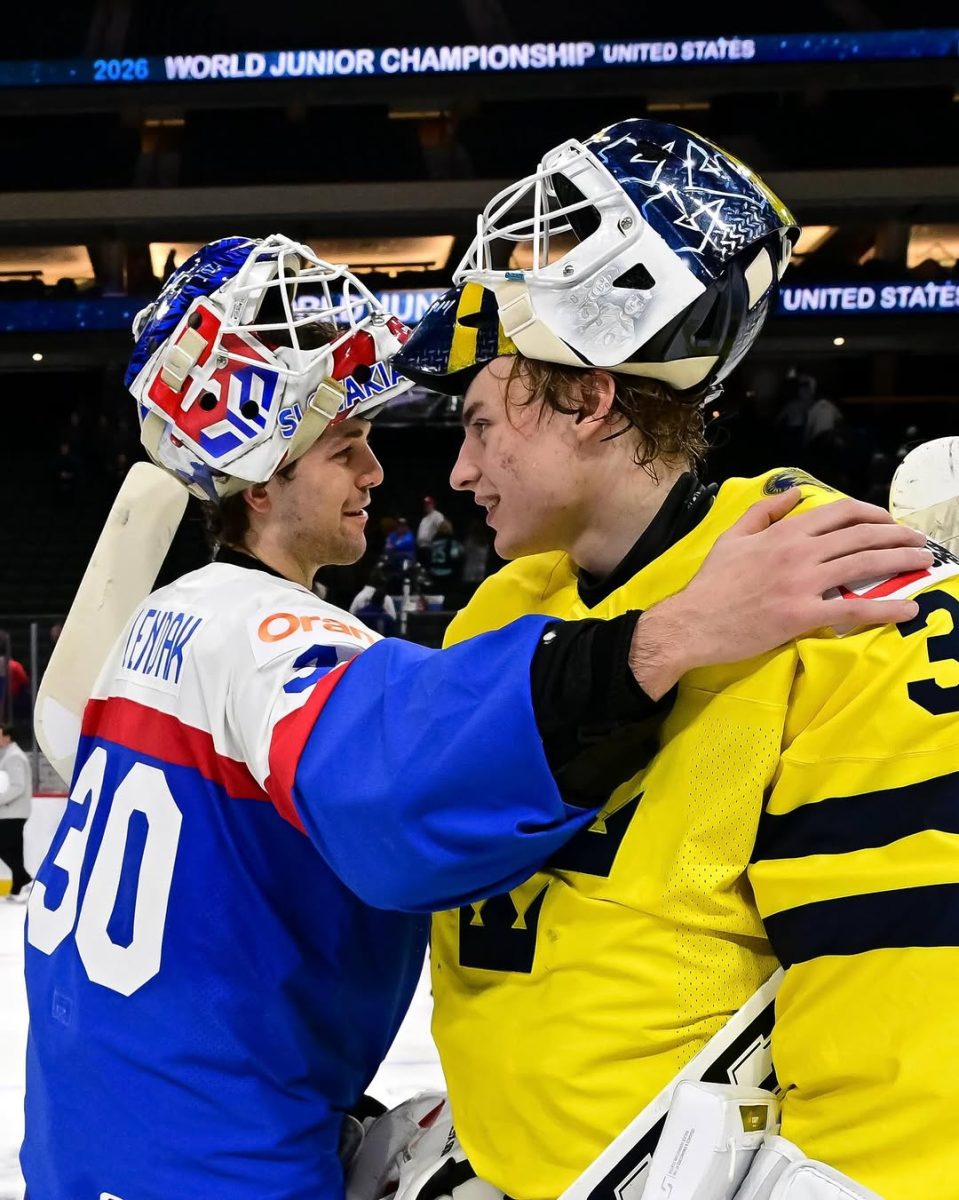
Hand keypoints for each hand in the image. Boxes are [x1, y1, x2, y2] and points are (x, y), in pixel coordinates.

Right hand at [630, 488, 931, 698]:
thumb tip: (794, 494)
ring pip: (864, 565)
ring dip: (901, 562)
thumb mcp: (732, 537)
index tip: (890, 522)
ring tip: (924, 564)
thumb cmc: (710, 583)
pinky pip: (853, 609)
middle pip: (861, 536)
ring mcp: (802, 583)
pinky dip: (885, 608)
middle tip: (920, 543)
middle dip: (898, 536)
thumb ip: (764, 512)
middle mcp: (799, 552)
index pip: (840, 513)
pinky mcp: (803, 615)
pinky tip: (908, 609)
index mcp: (784, 532)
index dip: (872, 513)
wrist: (691, 622)